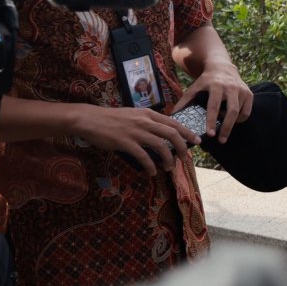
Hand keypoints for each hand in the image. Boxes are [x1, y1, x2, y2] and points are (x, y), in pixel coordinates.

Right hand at [70, 103, 199, 172]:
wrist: (89, 119)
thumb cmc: (112, 119)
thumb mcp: (134, 114)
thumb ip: (148, 122)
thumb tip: (162, 135)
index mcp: (148, 113)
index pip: (174, 122)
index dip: (187, 132)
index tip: (197, 140)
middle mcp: (144, 121)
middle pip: (172, 134)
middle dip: (182, 147)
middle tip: (185, 158)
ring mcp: (135, 131)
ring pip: (160, 146)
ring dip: (168, 160)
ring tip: (168, 168)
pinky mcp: (124, 142)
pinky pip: (143, 156)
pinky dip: (150, 166)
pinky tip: (151, 172)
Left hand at [172, 63, 252, 143]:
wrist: (222, 67)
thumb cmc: (206, 81)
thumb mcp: (194, 87)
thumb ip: (184, 101)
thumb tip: (172, 115)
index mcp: (215, 86)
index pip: (214, 106)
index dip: (211, 121)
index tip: (210, 134)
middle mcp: (230, 87)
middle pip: (231, 111)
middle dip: (226, 128)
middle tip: (220, 140)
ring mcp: (241, 90)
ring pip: (240, 113)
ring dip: (232, 125)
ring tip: (224, 131)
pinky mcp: (249, 93)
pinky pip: (246, 112)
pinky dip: (240, 120)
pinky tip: (232, 121)